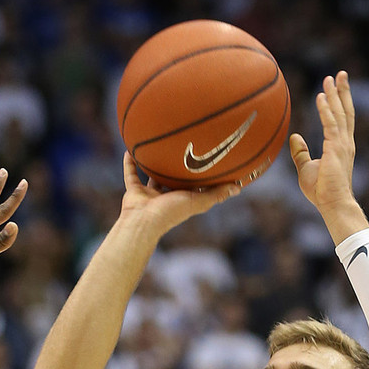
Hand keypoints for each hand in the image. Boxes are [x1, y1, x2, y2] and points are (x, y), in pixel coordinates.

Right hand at [119, 153, 238, 239]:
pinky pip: (131, 175)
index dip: (202, 176)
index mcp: (183, 200)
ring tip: (157, 146)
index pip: (195, 187)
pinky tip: (130, 148)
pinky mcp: (134, 192)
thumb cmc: (171, 213)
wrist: (144, 222)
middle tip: (183, 148)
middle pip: (174, 180)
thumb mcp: (198, 202)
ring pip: (152, 176)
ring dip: (153, 164)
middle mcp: (167, 197)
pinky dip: (130, 164)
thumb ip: (216, 194)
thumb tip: (238, 187)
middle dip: (178, 169)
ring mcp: (150, 195)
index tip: (209, 161)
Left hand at [290, 72, 358, 219]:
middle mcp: (345, 142)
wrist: (332, 204)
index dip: (340, 101)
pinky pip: (330, 124)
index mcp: (341, 146)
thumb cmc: (321, 191)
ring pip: (339, 113)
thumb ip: (300, 152)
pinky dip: (325, 110)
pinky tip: (321, 97)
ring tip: (330, 78)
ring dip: (335, 94)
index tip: (335, 87)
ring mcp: (342, 145)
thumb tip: (295, 137)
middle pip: (345, 111)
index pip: (342, 119)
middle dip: (343, 91)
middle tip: (340, 74)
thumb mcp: (306, 168)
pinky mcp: (335, 149)